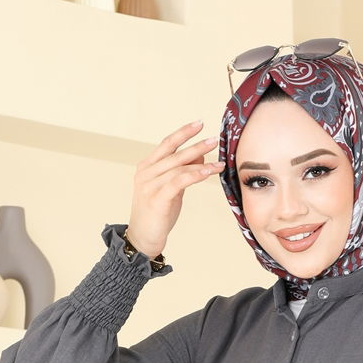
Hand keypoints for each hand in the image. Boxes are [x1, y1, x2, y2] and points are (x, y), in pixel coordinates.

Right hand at [125, 119, 224, 258]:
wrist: (143, 238)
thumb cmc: (157, 214)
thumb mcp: (171, 189)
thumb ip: (181, 171)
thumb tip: (199, 154)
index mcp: (147, 167)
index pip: (167, 144)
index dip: (183, 133)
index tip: (199, 124)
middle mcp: (146, 173)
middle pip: (175, 153)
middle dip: (197, 145)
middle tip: (215, 139)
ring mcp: (150, 185)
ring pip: (179, 168)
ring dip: (201, 163)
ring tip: (219, 162)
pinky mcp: (157, 199)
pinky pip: (179, 182)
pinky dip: (195, 175)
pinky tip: (208, 172)